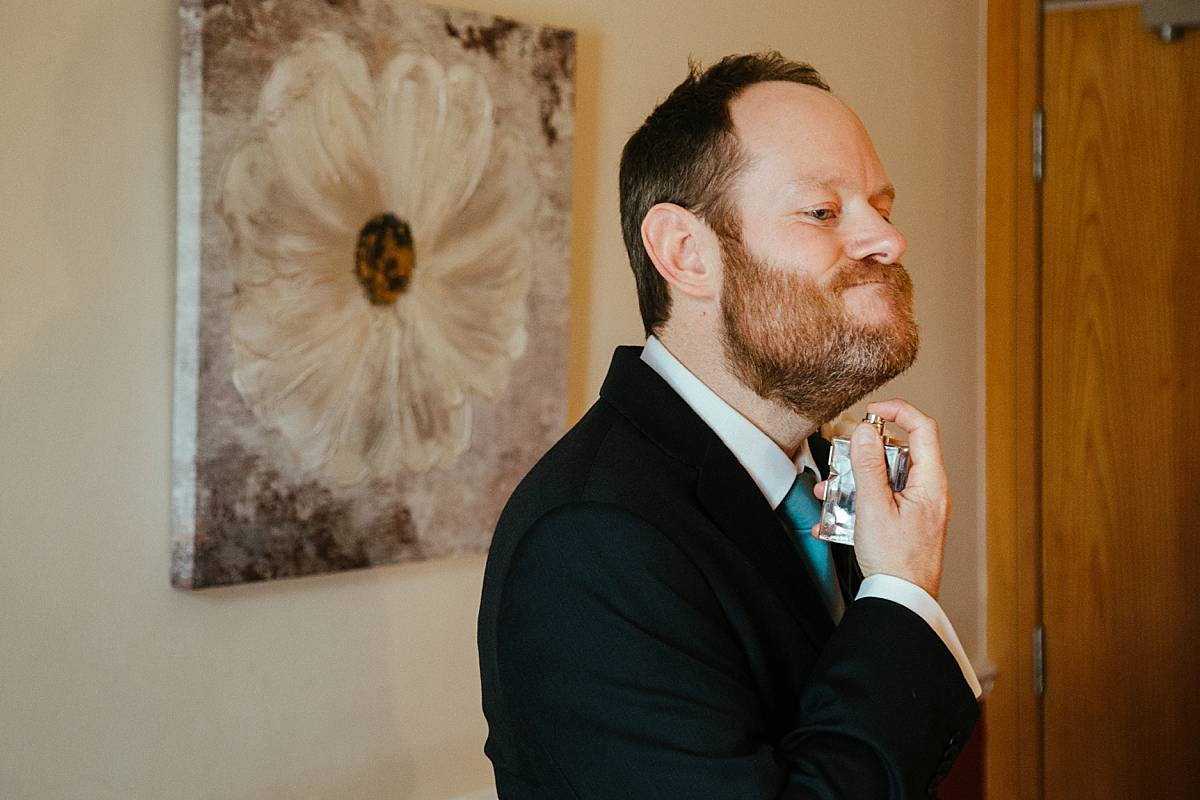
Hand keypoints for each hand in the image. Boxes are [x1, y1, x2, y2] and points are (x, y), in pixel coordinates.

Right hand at [813, 399, 948, 597]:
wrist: (902, 601)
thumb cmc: (896, 562)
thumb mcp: (874, 507)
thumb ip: (868, 465)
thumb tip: (866, 430)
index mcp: (930, 483)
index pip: (922, 429)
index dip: (898, 412)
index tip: (871, 413)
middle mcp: (928, 492)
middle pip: (896, 455)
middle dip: (862, 457)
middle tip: (840, 463)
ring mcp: (917, 508)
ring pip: (884, 479)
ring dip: (853, 484)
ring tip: (830, 497)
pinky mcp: (905, 523)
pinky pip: (880, 502)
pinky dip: (858, 505)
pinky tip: (834, 522)